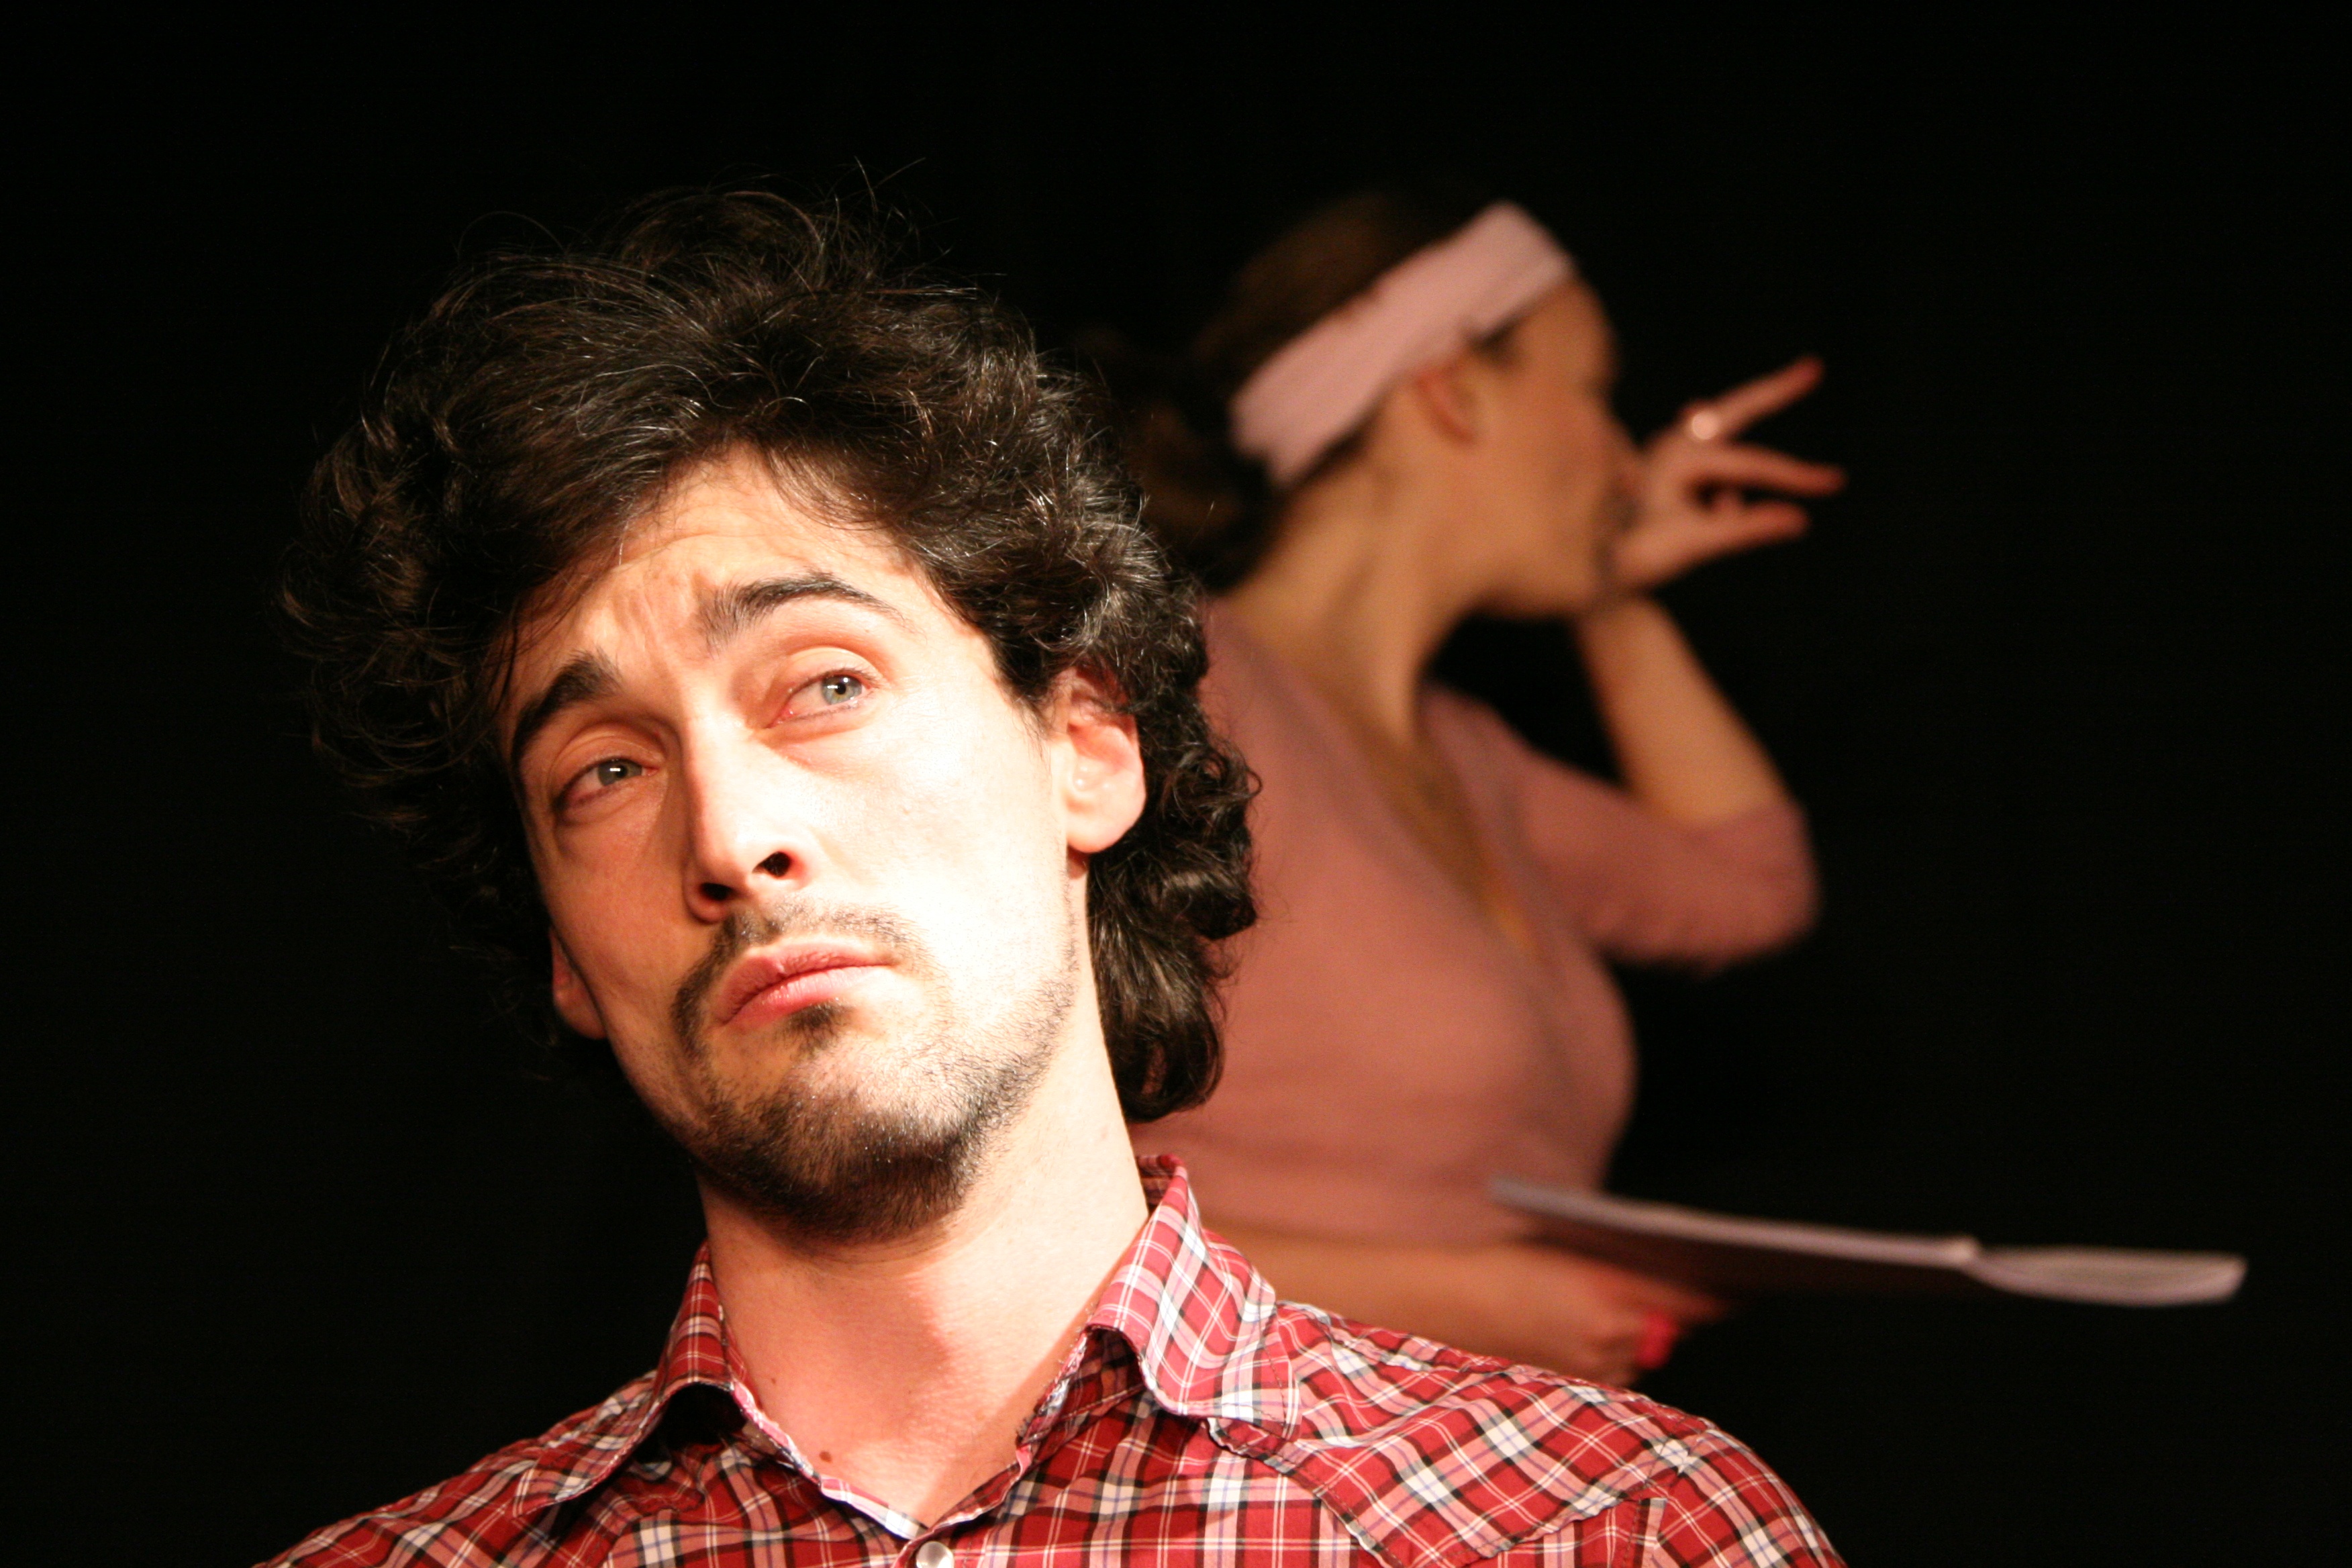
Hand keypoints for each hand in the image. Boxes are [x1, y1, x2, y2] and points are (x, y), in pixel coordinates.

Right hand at [1449, 1244, 1726, 1387]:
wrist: (1453, 1309)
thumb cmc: (1508, 1267)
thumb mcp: (1570, 1251)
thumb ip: (1623, 1268)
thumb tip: (1676, 1275)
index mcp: (1609, 1290)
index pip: (1690, 1299)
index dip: (1722, 1294)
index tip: (1743, 1285)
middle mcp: (1611, 1335)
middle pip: (1672, 1326)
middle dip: (1673, 1311)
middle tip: (1660, 1290)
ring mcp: (1598, 1368)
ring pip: (1645, 1351)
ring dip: (1639, 1335)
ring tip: (1597, 1311)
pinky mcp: (1582, 1388)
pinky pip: (1619, 1370)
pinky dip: (1614, 1354)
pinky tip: (1584, 1335)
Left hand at [1610, 357, 1844, 595]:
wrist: (1591, 566)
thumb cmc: (1637, 555)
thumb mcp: (1695, 544)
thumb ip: (1745, 529)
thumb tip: (1798, 519)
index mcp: (1678, 458)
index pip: (1749, 464)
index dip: (1793, 474)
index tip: (1832, 482)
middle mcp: (1672, 446)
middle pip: (1735, 410)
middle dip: (1774, 391)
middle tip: (1813, 368)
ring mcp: (1670, 452)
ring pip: (1727, 451)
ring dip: (1740, 477)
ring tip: (1728, 500)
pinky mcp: (1670, 466)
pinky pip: (1713, 465)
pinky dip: (1723, 482)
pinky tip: (1709, 507)